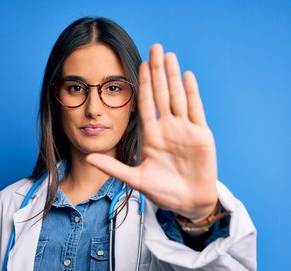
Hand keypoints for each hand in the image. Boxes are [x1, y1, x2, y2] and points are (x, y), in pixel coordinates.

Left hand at [87, 44, 217, 220]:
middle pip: (162, 93)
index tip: (138, 64)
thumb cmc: (163, 192)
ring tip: (169, 55)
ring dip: (173, 76)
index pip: (146, 104)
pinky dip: (192, 92)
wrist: (189, 203)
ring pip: (178, 96)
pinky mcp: (202, 135)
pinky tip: (187, 75)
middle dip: (158, 71)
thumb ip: (114, 168)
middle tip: (154, 47)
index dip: (144, 84)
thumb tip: (88, 159)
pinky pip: (196, 109)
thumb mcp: (136, 180)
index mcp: (152, 136)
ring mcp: (185, 130)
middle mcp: (168, 128)